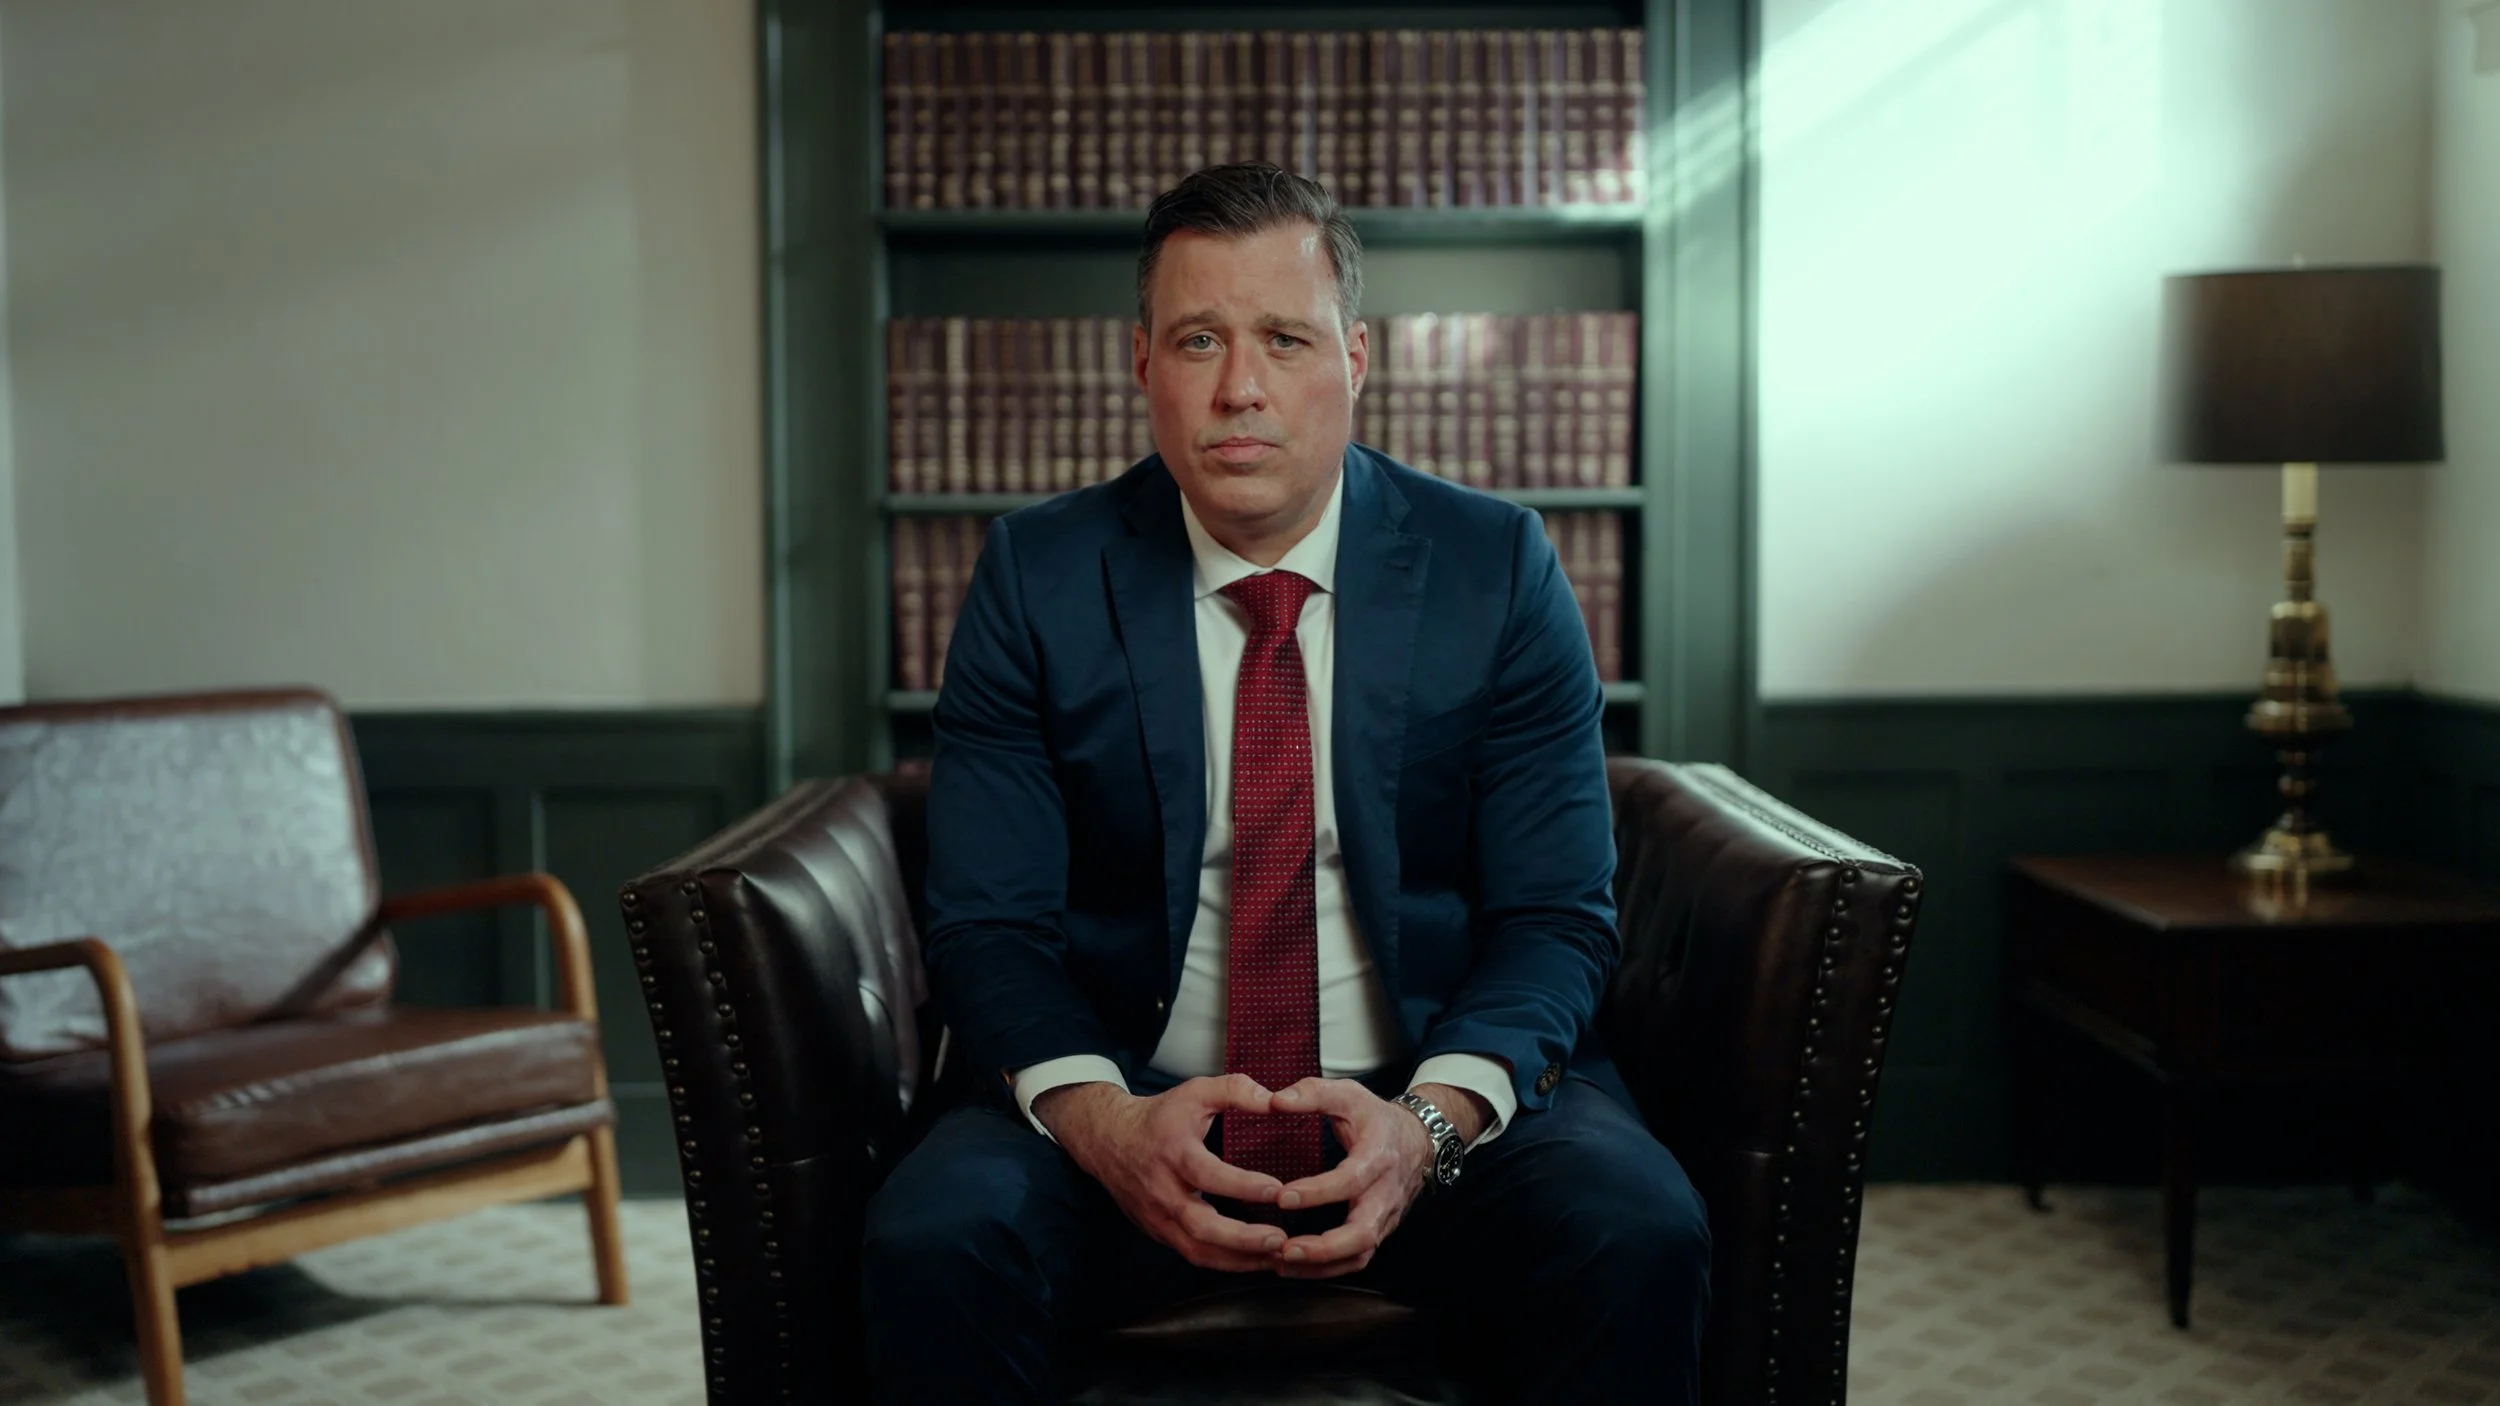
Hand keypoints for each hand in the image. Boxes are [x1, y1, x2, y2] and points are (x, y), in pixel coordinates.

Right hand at [1033, 1076, 1289, 1272]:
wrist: (1109, 1140)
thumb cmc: (1159, 1118)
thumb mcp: (1194, 1092)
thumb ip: (1234, 1090)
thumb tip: (1273, 1100)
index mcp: (1173, 1153)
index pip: (1207, 1175)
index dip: (1242, 1185)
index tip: (1277, 1190)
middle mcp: (1163, 1191)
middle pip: (1201, 1226)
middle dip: (1243, 1238)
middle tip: (1280, 1239)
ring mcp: (1159, 1217)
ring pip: (1198, 1251)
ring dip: (1240, 1259)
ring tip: (1277, 1258)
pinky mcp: (1160, 1233)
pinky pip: (1194, 1256)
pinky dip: (1227, 1263)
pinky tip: (1256, 1261)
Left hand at [1261, 1078, 1455, 1279]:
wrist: (1417, 1140)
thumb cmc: (1376, 1119)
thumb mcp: (1348, 1094)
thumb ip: (1312, 1093)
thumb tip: (1274, 1101)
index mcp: (1378, 1157)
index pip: (1352, 1180)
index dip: (1318, 1192)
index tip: (1283, 1196)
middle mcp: (1385, 1193)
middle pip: (1363, 1233)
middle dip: (1324, 1247)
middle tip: (1284, 1248)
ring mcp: (1385, 1217)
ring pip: (1360, 1255)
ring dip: (1321, 1265)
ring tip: (1281, 1262)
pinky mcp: (1378, 1232)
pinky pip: (1356, 1259)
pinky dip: (1326, 1269)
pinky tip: (1294, 1266)